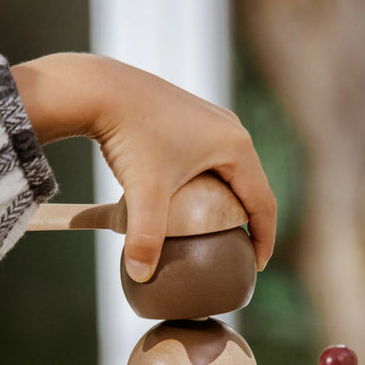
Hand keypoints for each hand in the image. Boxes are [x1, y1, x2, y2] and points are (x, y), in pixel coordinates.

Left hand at [11, 53, 275, 281]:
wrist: (100, 88)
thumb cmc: (129, 136)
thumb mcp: (144, 192)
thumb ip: (146, 237)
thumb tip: (140, 276)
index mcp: (236, 147)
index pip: (263, 202)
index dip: (264, 239)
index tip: (257, 267)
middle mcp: (230, 128)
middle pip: (252, 186)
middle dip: (251, 222)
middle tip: (242, 254)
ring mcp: (211, 120)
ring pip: (232, 171)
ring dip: (232, 202)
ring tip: (222, 232)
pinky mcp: (190, 117)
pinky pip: (212, 159)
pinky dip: (212, 185)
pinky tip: (194, 203)